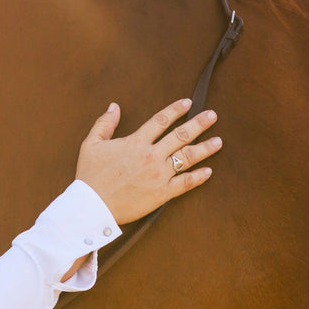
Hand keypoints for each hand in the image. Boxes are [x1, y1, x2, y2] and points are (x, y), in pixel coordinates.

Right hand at [75, 99, 221, 224]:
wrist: (92, 205)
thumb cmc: (90, 175)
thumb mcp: (91, 144)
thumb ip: (104, 123)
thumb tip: (114, 106)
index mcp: (135, 142)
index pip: (160, 121)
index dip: (175, 110)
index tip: (188, 103)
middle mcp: (151, 156)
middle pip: (181, 135)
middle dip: (199, 123)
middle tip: (212, 116)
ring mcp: (158, 175)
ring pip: (187, 158)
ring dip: (205, 148)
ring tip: (218, 141)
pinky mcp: (161, 193)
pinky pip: (185, 183)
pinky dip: (198, 177)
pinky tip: (209, 171)